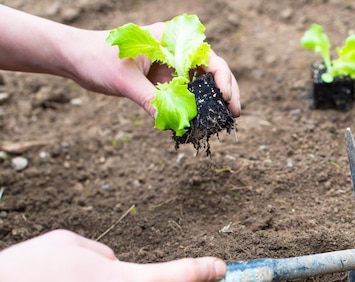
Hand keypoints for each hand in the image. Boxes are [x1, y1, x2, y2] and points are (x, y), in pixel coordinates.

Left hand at [0, 6, 240, 117]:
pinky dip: (193, 108)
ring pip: (201, 84)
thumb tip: (171, 123)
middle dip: (227, 91)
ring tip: (223, 121)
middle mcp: (174, 52)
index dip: (222, 76)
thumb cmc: (95, 57)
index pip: (206, 55)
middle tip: (235, 114)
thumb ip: (148, 99)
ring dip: (213, 102)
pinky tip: (198, 123)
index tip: (226, 97)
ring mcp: (170, 67)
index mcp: (169, 39)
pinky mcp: (162, 81)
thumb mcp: (123, 80)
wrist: (74, 59)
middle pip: (211, 69)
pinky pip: (184, 95)